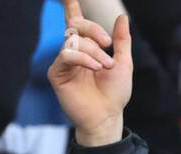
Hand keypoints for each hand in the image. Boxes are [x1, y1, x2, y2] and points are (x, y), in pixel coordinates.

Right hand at [47, 1, 131, 146]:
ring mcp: (63, 63)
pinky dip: (84, 58)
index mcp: (87, 47)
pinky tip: (95, 68)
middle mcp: (73, 52)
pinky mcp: (57, 74)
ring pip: (73, 40)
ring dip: (93, 50)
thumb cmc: (114, 93)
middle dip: (93, 30)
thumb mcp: (123, 62)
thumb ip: (121, 40)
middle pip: (75, 25)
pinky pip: (67, 55)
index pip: (75, 21)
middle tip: (108, 44)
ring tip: (105, 66)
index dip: (70, 6)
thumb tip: (122, 17)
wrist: (107, 115)